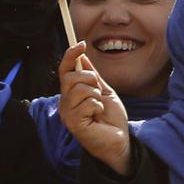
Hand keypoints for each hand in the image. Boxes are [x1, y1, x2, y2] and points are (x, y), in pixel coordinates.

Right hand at [58, 43, 131, 174]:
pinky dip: (98, 106)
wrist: (119, 139)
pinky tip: (98, 116)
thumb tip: (82, 56)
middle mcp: (65, 103)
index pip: (64, 70)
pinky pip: (87, 103)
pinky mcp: (73, 123)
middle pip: (71, 77)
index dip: (70, 55)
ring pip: (79, 89)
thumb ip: (92, 74)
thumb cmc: (110, 118)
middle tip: (98, 91)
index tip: (81, 44)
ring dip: (96, 94)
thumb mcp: (103, 90)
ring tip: (98, 106)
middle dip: (90, 79)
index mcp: (70, 94)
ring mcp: (67, 113)